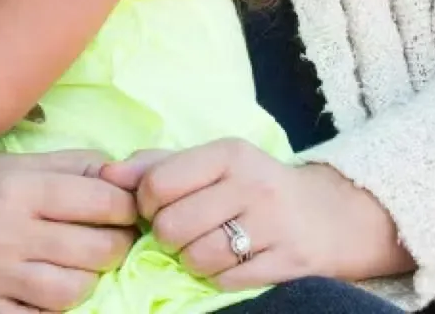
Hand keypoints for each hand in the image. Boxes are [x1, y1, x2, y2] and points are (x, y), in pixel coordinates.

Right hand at [0, 151, 138, 312]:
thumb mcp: (33, 161)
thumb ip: (81, 165)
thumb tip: (125, 176)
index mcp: (27, 190)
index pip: (100, 202)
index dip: (127, 208)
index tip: (130, 210)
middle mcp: (13, 233)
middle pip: (93, 251)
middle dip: (118, 247)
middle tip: (117, 241)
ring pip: (71, 292)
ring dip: (90, 280)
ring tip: (87, 267)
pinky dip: (57, 310)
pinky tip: (59, 291)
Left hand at [102, 139, 413, 290]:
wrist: (328, 214)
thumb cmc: (253, 185)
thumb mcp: (211, 163)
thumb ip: (157, 165)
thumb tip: (105, 175)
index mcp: (228, 152)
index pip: (159, 182)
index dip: (145, 203)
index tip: (156, 207)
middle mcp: (252, 183)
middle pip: (172, 225)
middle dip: (167, 237)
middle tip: (180, 232)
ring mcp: (272, 224)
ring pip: (196, 257)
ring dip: (190, 260)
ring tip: (203, 248)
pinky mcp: (287, 262)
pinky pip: (226, 281)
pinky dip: (216, 278)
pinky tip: (227, 262)